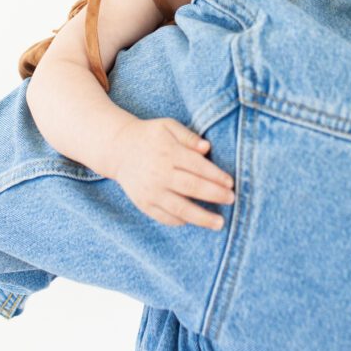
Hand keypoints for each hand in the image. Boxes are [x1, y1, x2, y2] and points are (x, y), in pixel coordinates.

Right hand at [111, 116, 235, 229]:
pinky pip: (164, 216)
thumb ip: (188, 136)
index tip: (231, 183)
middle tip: (232, 200)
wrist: (118, 149)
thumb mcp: (168, 126)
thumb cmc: (149, 135)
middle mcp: (159, 173)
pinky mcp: (143, 203)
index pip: (197, 166)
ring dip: (202, 217)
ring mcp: (150, 191)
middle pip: (191, 187)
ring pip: (179, 208)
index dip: (216, 176)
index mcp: (168, 152)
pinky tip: (194, 221)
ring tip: (219, 223)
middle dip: (214, 195)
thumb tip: (207, 147)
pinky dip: (180, 221)